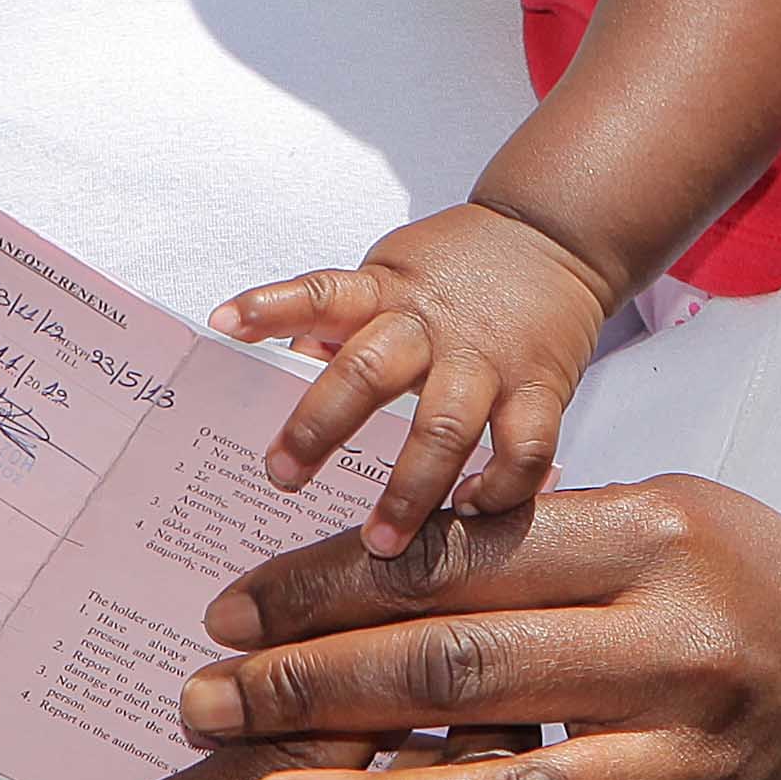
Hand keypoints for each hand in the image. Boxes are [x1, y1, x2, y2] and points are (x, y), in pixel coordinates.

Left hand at [178, 483, 780, 779]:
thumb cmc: (739, 574)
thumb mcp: (652, 507)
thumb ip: (529, 528)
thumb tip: (374, 539)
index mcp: (650, 544)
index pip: (459, 563)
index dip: (331, 587)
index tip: (229, 612)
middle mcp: (673, 656)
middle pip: (466, 673)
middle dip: (318, 690)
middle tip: (206, 705)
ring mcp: (690, 771)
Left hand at [214, 203, 616, 554]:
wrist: (553, 236)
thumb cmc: (461, 264)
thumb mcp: (390, 273)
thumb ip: (343, 319)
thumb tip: (290, 365)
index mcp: (385, 291)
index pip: (319, 293)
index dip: (271, 308)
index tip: (226, 327)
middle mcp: (431, 325)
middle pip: (368, 372)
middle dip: (321, 428)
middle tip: (284, 476)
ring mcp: (487, 358)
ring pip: (444, 426)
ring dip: (409, 490)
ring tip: (380, 543)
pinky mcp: (541, 386)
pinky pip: (524, 448)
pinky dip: (498, 489)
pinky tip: (470, 513)